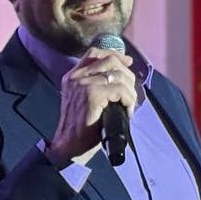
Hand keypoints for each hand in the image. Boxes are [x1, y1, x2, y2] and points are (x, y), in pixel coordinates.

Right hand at [45, 48, 137, 166]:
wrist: (69, 146)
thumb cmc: (81, 128)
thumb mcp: (84, 100)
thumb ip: (95, 85)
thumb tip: (122, 74)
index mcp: (73, 76)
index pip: (95, 53)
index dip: (115, 55)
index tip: (128, 62)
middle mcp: (76, 77)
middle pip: (110, 61)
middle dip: (127, 75)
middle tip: (131, 93)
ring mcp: (83, 84)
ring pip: (118, 76)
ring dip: (130, 90)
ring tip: (129, 104)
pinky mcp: (91, 94)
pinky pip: (119, 89)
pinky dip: (128, 99)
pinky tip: (127, 109)